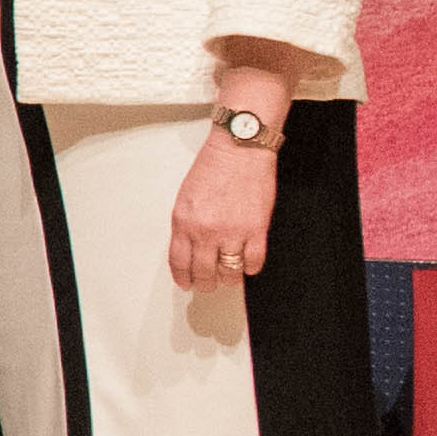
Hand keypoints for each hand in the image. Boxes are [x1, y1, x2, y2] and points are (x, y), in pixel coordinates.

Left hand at [171, 133, 278, 289]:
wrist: (239, 149)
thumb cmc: (213, 169)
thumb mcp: (185, 198)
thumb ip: (186, 226)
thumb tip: (189, 249)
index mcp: (184, 222)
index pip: (179, 262)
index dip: (183, 278)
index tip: (186, 284)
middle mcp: (206, 231)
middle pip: (204, 272)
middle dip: (205, 283)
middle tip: (209, 285)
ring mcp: (232, 232)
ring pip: (229, 272)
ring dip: (228, 279)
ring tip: (229, 277)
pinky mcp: (257, 229)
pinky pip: (254, 262)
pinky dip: (251, 268)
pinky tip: (248, 265)